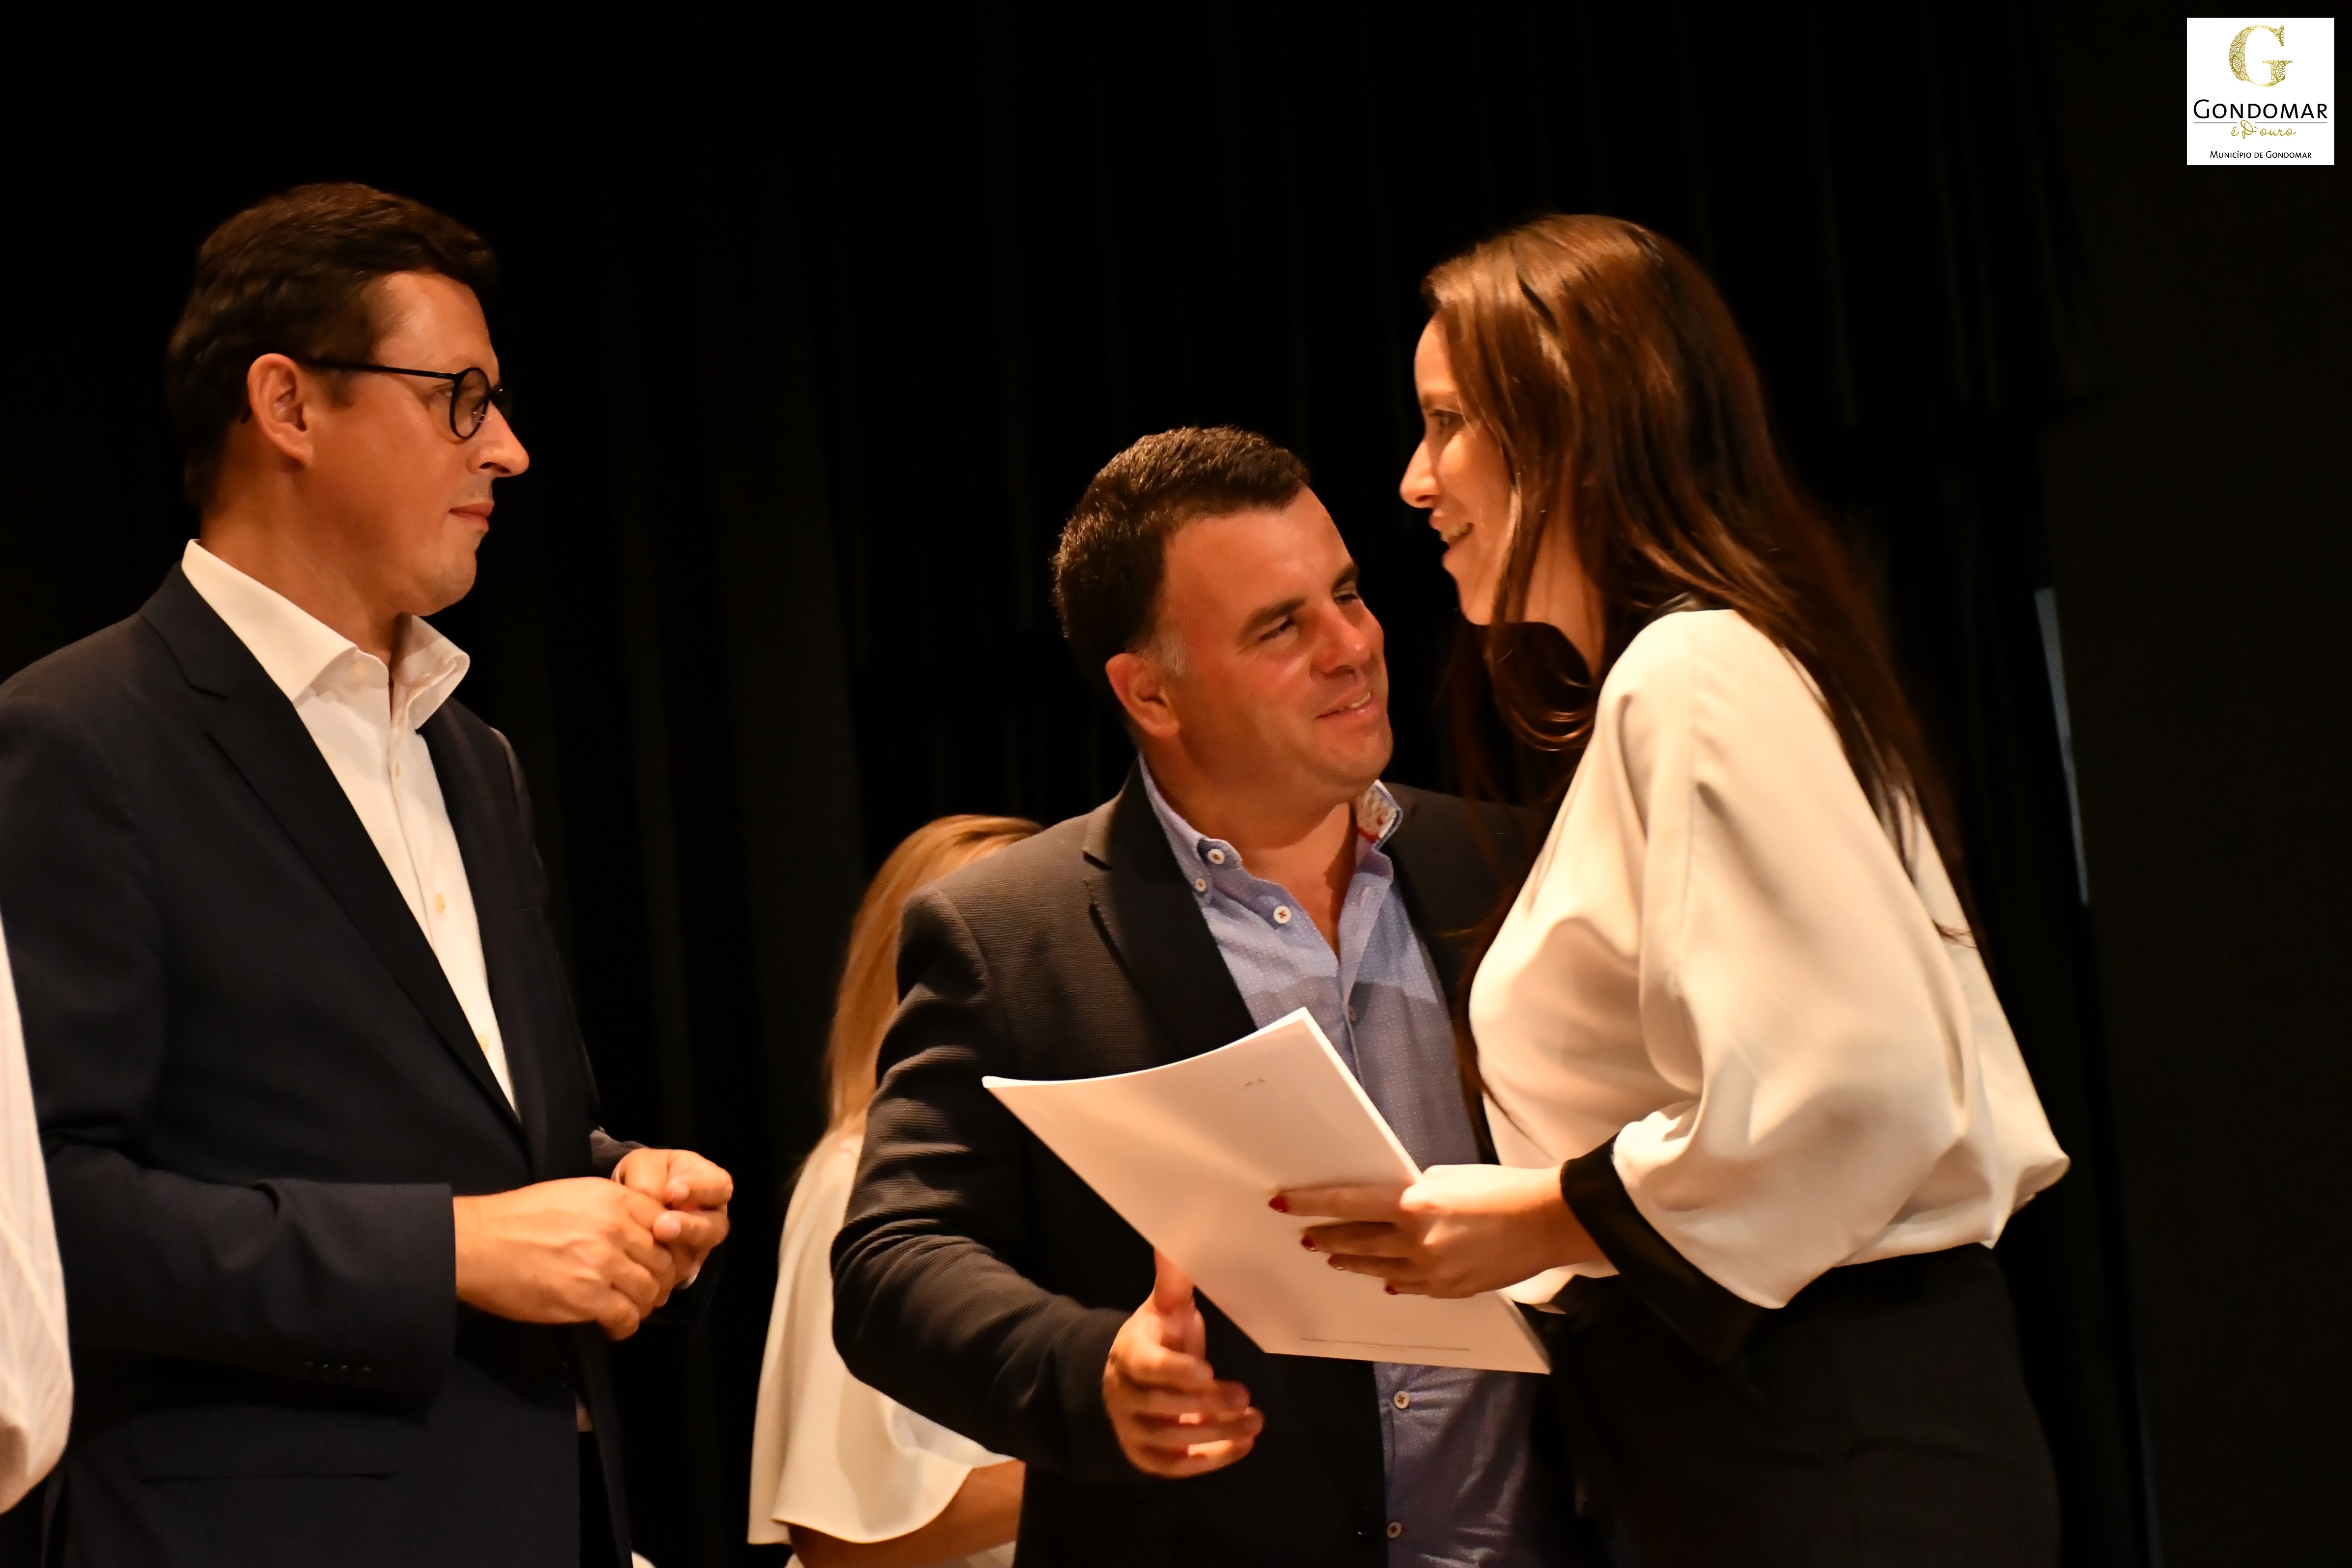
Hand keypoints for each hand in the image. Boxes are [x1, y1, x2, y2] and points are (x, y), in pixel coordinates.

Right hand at [453, 1178, 678, 1339]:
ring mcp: (602, 1264)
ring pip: (649, 1291)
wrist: (477, 1243)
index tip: (659, 1262)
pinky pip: (625, 1318)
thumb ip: (614, 1209)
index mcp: (614, 1199)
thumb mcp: (576, 1195)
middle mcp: (615, 1228)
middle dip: (659, 1280)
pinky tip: (612, 1326)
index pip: (667, 1225)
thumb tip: (640, 1232)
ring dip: (643, 1305)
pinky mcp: (586, 1297)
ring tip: (628, 1309)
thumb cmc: (519, 1218)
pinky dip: (624, 1326)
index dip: (668, 1248)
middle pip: (663, 1261)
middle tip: (645, 1291)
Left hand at [611, 1146, 733, 1283]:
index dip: (699, 1189)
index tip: (672, 1191)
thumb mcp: (644, 1166)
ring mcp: (699, 1243)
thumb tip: (653, 1198)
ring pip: (700, 1251)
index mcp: (710, 1183)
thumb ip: (650, 1178)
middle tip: (663, 1225)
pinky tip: (648, 1260)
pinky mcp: (683, 1265)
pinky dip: (665, 1266)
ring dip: (678, 1247)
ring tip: (656, 1238)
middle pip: (716, 1226)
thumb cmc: (643, 1177)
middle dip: (690, 1226)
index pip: (718, 1186)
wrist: (628, 1202)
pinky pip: (679, 1271)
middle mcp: (711, 1216)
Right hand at [1102, 1252, 1262, 1478]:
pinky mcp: (1147, 1456)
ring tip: (1256, 1421)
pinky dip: (1210, 1460)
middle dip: (1206, 1405)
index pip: (1147, 1367)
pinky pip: (1176, 1466)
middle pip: (1162, 1406)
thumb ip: (1173, 1279)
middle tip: (1246, 1397)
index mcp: (1130, 1354)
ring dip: (1217, 1434)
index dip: (1176, 1371)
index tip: (1208, 1369)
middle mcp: (1125, 1395)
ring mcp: (1133, 1430)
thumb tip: (1174, 1235)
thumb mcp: (1165, 1308)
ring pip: (1171, 1440)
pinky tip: (1243, 1445)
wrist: (1129, 1378)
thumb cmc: (1157, 1338)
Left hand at [1280, 1163, 1596, 1297]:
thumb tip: (1389, 1203)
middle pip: (1356, 1240)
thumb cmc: (1500, 1189)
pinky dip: (1391, 1278)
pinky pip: (1408, 1285)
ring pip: (1376, 1268)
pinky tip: (1380, 1277)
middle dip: (1327, 1237)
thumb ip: (1412, 1193)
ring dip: (1350, 1261)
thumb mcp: (1447, 1178)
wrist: (1546, 1222)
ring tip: (1331, 1256)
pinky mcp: (1448, 1290)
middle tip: (1306, 1234)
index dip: (1312, 1203)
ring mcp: (1431, 1271)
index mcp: (1414, 1204)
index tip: (1284, 1202)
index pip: (1348, 1203)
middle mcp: (1416, 1240)